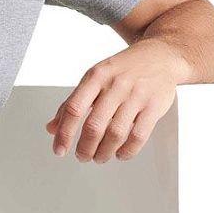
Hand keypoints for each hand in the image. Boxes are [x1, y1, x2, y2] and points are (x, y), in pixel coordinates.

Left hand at [43, 38, 185, 162]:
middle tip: (82, 156)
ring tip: (99, 157)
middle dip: (85, 147)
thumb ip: (73, 101)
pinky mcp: (154, 106)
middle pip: (94, 125)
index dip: (64, 132)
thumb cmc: (123, 69)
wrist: (160, 55)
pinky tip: (120, 154)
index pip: (74, 108)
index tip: (59, 149)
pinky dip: (127, 151)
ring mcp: (136, 96)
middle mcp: (115, 85)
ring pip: (115, 133)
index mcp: (96, 76)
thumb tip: (52, 127)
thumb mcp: (95, 77)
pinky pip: (139, 136)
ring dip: (104, 152)